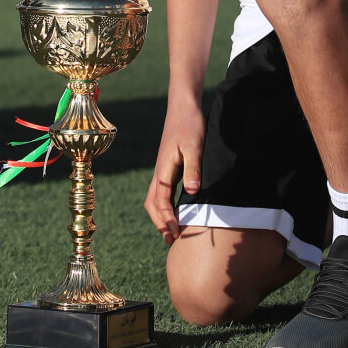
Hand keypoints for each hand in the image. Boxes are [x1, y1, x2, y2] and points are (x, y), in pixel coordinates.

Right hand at [144, 102, 204, 244]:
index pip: (161, 201)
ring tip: (171, 232)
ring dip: (160, 217)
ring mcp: (162, 170)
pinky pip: (161, 192)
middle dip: (160, 223)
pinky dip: (164, 207)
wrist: (183, 107)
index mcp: (163, 169)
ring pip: (154, 199)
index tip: (176, 232)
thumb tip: (191, 191)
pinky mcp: (167, 167)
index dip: (167, 219)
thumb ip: (193, 168)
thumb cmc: (190, 124)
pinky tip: (175, 212)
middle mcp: (159, 172)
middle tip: (172, 240)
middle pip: (152, 204)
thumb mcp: (195, 145)